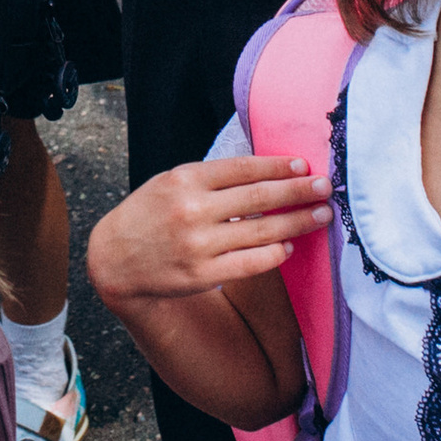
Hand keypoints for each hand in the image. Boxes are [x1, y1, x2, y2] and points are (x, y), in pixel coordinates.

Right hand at [88, 155, 329, 307]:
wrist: (114, 259)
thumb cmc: (149, 214)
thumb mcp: (170, 182)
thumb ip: (211, 177)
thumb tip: (265, 171)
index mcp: (184, 180)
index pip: (242, 169)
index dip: (277, 166)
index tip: (304, 166)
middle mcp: (192, 210)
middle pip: (259, 198)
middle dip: (298, 192)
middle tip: (327, 188)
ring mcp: (198, 245)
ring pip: (261, 231)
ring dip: (297, 222)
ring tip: (321, 215)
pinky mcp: (202, 274)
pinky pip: (249, 263)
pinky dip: (273, 253)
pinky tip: (288, 246)